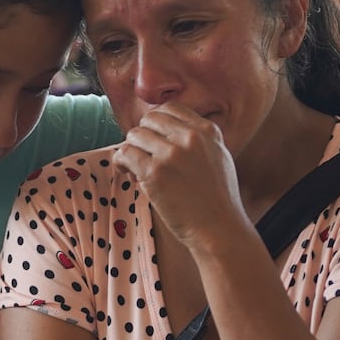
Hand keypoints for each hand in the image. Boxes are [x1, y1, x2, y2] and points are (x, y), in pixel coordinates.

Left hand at [111, 104, 248, 250]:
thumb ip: (198, 140)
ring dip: (130, 151)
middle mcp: (190, 137)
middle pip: (149, 119)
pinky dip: (121, 163)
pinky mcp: (154, 173)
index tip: (153, 142)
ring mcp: (172, 154)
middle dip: (142, 137)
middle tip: (144, 158)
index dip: (155, 124)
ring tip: (137, 172)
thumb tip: (166, 131)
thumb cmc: (217, 201)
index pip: (169, 109)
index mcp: (207, 130)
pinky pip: (125, 154)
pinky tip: (128, 176)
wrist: (219, 230)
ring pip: (134, 135)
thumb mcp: (218, 157)